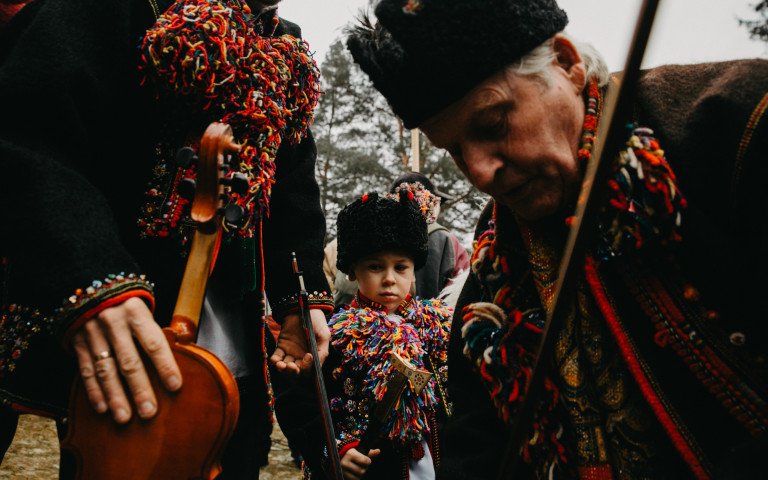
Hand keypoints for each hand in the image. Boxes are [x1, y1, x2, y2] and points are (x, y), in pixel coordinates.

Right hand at [71, 297, 181, 423]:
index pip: (153, 342)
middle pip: (129, 361)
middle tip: (149, 412)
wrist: (88, 286)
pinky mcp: (78, 343)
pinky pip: (87, 370)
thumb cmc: (126, 305)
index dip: (165, 365)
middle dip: (140, 389)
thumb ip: (153, 332)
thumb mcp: (143, 309)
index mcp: (136, 313)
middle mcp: (114, 323)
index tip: (175, 386)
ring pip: (106, 370)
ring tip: (125, 417)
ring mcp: (93, 334)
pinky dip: (94, 391)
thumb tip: (176, 359)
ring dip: (116, 396)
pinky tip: (103, 408)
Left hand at [269, 309, 328, 374]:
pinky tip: (275, 360)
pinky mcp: (282, 345)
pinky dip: (274, 360)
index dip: (308, 367)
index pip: (309, 369)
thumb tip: (317, 367)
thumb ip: (322, 352)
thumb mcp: (324, 335)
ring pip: (286, 366)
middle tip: (291, 366)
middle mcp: (302, 356)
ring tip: (281, 365)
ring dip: (283, 368)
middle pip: (297, 370)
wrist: (302, 307)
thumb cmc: (316, 320)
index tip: (308, 357)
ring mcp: (291, 351)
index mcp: (313, 354)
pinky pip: (277, 356)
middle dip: (293, 371)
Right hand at [340, 447, 380, 479]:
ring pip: (357, 478)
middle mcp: (345, 463)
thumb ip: (369, 453)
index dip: (368, 462)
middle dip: (364, 469)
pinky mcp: (342, 476)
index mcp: (350, 454)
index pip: (365, 461)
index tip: (367, 461)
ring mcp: (342, 471)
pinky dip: (356, 479)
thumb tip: (378, 451)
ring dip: (360, 475)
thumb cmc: (352, 455)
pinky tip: (355, 474)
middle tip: (363, 466)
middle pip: (362, 471)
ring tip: (358, 470)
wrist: (339, 458)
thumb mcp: (360, 451)